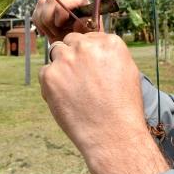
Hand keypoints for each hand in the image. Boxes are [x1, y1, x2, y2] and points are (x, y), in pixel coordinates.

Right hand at [32, 0, 96, 42]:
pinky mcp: (44, 7)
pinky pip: (35, 13)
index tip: (60, 24)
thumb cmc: (83, 40)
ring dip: (44, 23)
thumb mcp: (88, 35)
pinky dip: (39, 25)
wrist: (72, 46)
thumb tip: (78, 21)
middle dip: (50, 19)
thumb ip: (85, 27)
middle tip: (58, 33)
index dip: (61, 11)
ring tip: (54, 33)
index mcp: (81, 2)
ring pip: (41, 3)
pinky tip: (47, 32)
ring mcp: (55, 1)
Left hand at [38, 32, 168, 173]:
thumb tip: (92, 47)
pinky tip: (65, 101)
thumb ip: (107, 55)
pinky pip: (45, 73)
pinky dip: (50, 85)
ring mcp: (66, 59)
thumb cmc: (123, 108)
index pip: (90, 37)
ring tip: (74, 92)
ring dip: (61, 68)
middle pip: (70, 42)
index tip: (93, 72)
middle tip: (81, 82)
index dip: (89, 55)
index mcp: (110, 42)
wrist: (113, 135)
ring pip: (56, 53)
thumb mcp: (127, 73)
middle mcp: (87, 46)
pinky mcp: (50, 75)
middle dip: (73, 58)